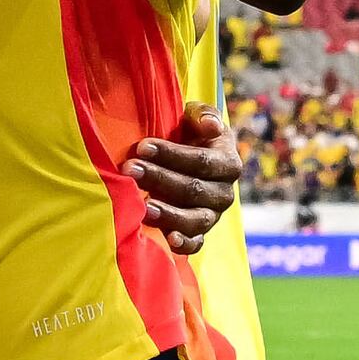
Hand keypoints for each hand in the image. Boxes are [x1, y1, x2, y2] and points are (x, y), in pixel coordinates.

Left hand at [127, 102, 241, 255]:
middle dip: (159, 179)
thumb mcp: (197, 118)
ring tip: (144, 206)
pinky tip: (168, 239)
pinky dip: (184, 243)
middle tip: (130, 169)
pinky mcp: (199, 234)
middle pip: (194, 189)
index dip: (172, 154)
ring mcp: (212, 216)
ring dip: (168, 213)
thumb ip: (203, 115)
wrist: (188, 161)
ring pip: (195, 219)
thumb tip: (210, 126)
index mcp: (228, 163)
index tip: (142, 146)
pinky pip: (196, 243)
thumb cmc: (191, 135)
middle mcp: (224, 193)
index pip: (201, 161)